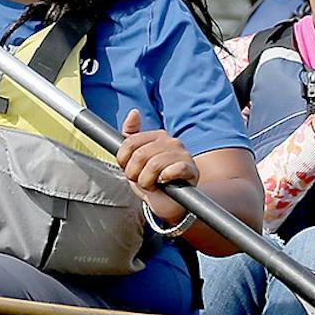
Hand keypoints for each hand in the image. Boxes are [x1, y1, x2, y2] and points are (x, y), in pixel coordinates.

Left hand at [118, 108, 197, 223]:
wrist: (169, 202)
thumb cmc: (152, 179)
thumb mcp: (135, 158)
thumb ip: (130, 136)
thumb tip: (134, 112)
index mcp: (158, 136)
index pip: (130, 142)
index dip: (123, 160)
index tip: (126, 169)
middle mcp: (172, 141)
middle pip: (140, 155)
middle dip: (134, 173)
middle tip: (140, 180)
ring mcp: (183, 154)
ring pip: (154, 165)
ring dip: (147, 181)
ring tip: (151, 184)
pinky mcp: (191, 170)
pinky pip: (173, 171)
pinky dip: (164, 179)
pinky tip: (164, 183)